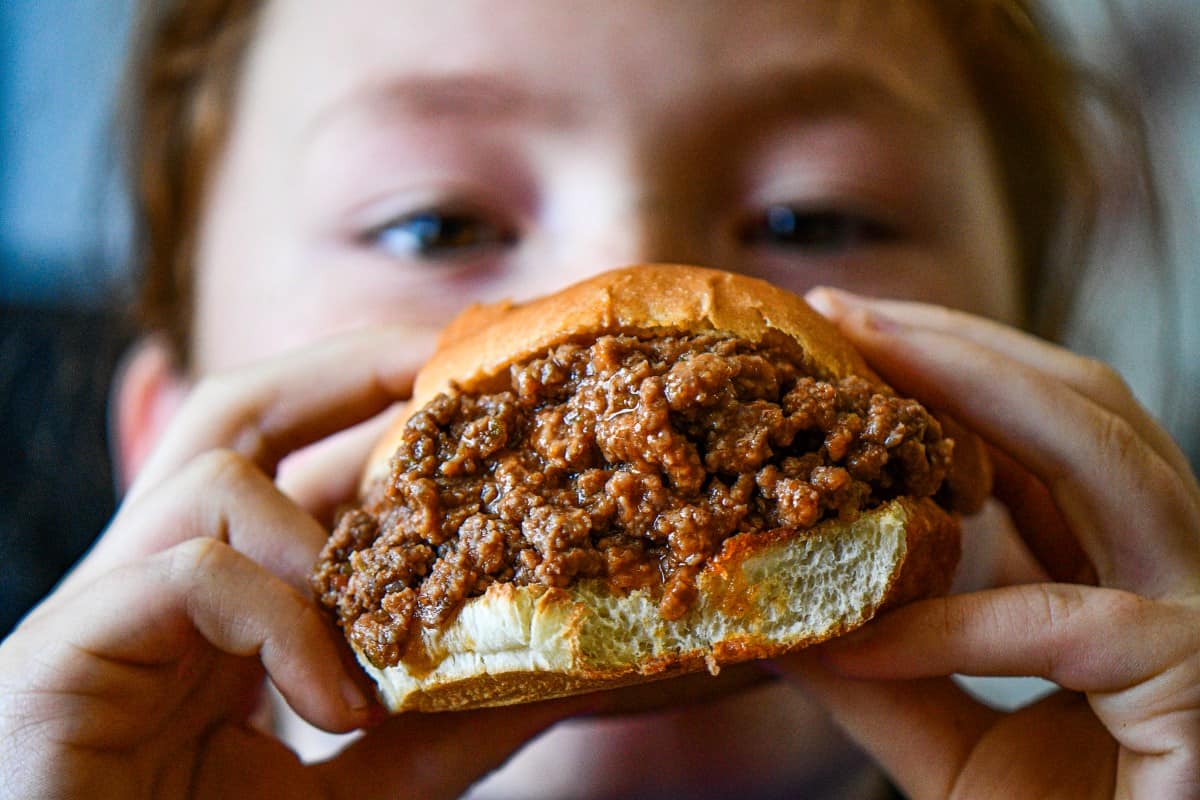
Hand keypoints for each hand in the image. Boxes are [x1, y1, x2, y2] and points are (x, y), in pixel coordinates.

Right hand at [0, 329, 579, 798]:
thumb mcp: (361, 784)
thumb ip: (444, 727)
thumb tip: (568, 673)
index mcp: (214, 603)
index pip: (288, 465)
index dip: (371, 411)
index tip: (466, 390)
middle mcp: (152, 583)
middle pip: (234, 417)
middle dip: (342, 372)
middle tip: (440, 360)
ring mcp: (101, 611)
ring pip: (211, 475)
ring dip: (323, 532)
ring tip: (385, 615)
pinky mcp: (62, 654)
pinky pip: (192, 572)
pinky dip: (285, 624)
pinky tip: (334, 704)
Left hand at [775, 289, 1199, 798]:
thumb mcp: (943, 740)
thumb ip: (873, 672)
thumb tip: (765, 610)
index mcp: (1128, 569)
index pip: (1049, 435)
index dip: (954, 375)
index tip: (848, 343)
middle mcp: (1180, 569)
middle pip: (1087, 405)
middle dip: (960, 345)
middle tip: (841, 313)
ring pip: (1105, 456)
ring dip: (979, 388)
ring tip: (863, 359)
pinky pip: (1064, 623)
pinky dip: (955, 625)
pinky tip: (863, 636)